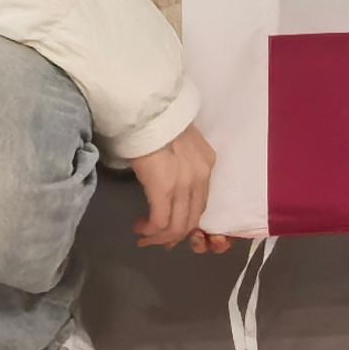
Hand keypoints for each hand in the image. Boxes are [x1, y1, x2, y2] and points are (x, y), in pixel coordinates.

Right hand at [128, 123, 232, 250]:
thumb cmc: (158, 123)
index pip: (201, 203)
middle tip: (155, 238)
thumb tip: (169, 181)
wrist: (147, 110)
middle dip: (172, 235)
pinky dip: (151, 231)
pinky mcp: (164, 190)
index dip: (185, 221)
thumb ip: (183, 163)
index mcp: (207, 163)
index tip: (169, 227)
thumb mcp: (181, 143)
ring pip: (177, 226)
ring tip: (145, 236)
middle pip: (191, 220)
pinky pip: (161, 222)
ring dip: (160, 237)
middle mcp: (201, 177)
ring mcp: (184, 185)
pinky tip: (140, 228)